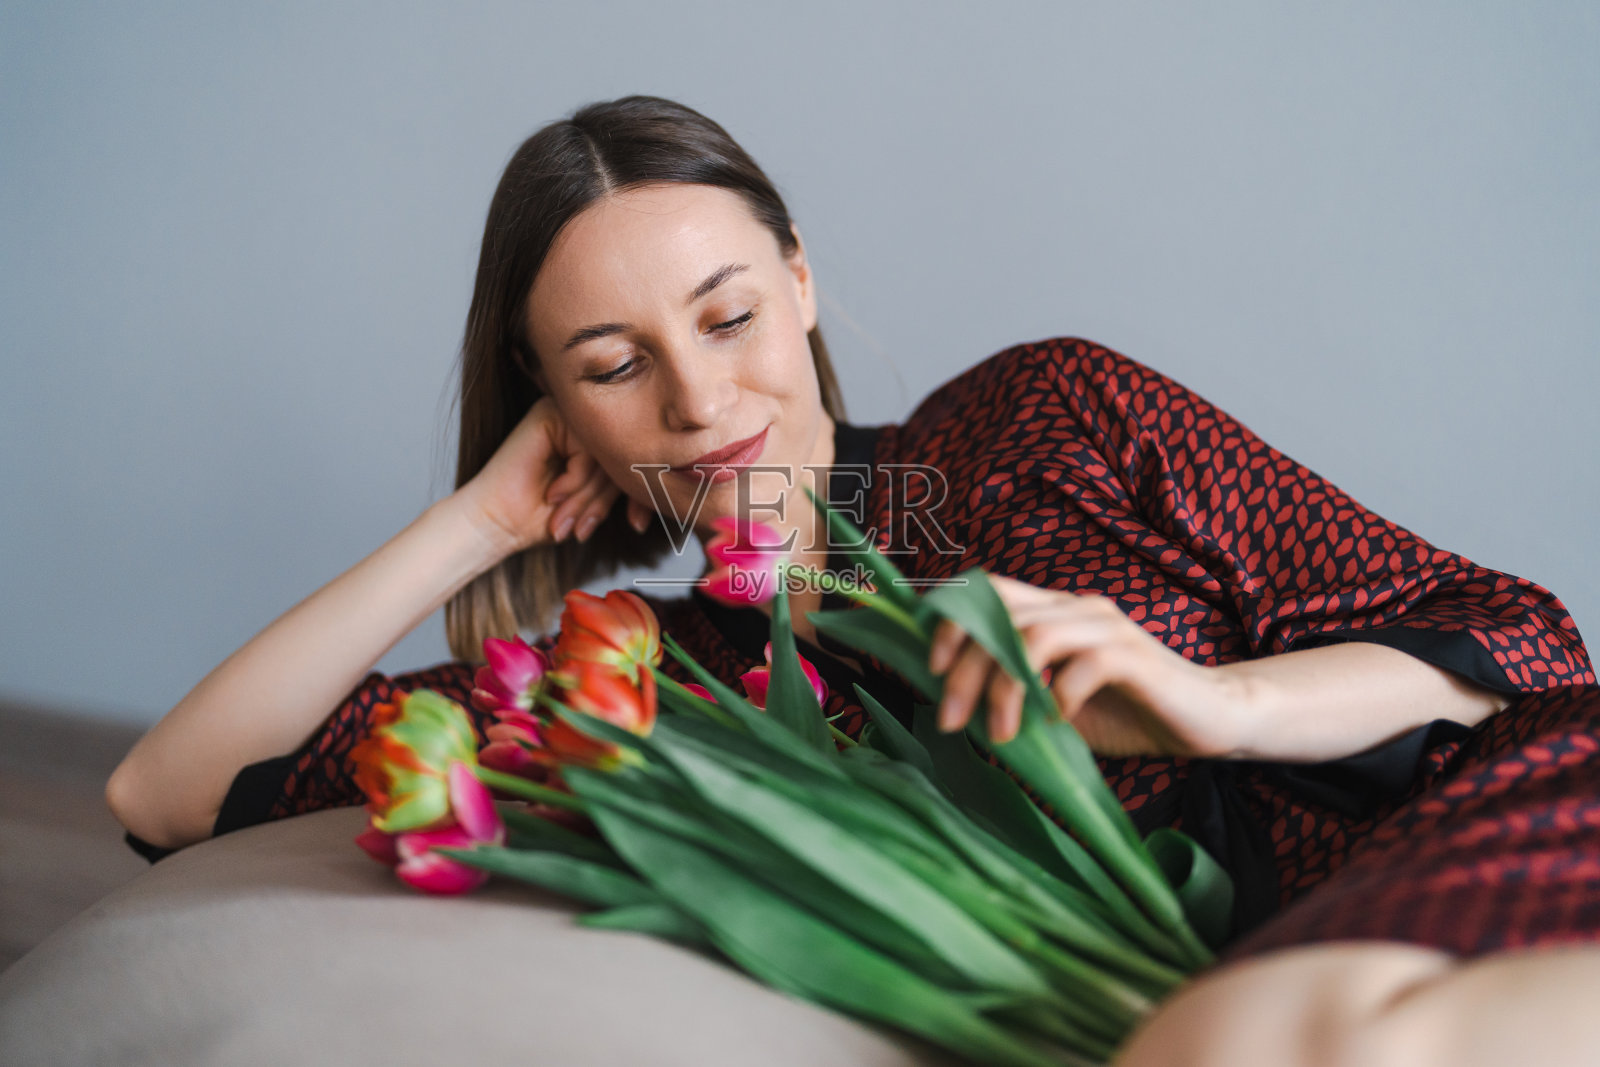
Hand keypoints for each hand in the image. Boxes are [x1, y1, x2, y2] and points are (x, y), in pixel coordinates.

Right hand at [455, 395, 653, 555]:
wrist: (499, 524)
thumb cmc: (546, 518)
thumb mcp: (598, 500)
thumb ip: (625, 483)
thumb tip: (670, 480)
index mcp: (597, 438)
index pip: (633, 461)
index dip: (640, 495)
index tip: (637, 525)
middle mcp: (585, 421)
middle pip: (622, 457)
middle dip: (603, 501)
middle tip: (584, 529)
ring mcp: (568, 414)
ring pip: (608, 454)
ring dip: (587, 495)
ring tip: (565, 519)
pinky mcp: (550, 413)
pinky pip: (588, 448)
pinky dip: (574, 478)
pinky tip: (552, 494)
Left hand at [927, 574, 1244, 755]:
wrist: (1207, 720)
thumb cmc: (1127, 712)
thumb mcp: (1054, 703)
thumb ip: (1014, 692)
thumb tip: (954, 704)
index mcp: (1054, 610)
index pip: (988, 591)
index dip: (951, 621)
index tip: (931, 668)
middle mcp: (1077, 607)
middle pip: (1000, 617)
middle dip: (965, 668)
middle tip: (949, 718)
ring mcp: (1107, 628)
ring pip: (1034, 637)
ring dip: (1005, 688)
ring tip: (999, 733)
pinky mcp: (1135, 657)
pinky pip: (1085, 666)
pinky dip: (1060, 696)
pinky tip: (1057, 723)